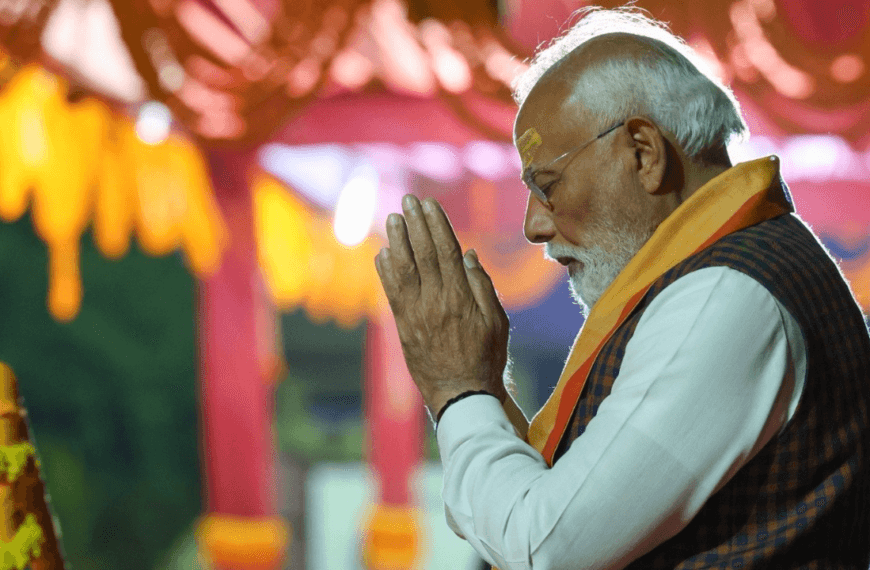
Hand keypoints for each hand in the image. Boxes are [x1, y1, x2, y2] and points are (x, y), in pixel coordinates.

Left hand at [374, 194, 509, 416]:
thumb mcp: (497, 321)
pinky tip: (382, 253)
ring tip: (393, 218)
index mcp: (461, 297)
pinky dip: (385, 271)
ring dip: (397, 241)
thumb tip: (468, 253)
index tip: (430, 205)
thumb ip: (482, 286)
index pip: (446, 251)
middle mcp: (436, 301)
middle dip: (415, 224)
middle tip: (408, 201)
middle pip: (423, 253)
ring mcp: (417, 314)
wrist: (461, 393)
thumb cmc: (486, 357)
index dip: (436, 224)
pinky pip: (391, 293)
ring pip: (404, 269)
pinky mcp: (403, 326)